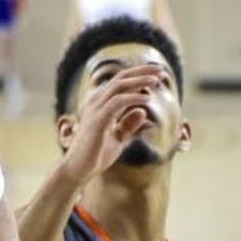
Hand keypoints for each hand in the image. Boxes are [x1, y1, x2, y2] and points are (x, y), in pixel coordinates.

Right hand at [60, 65, 163, 184]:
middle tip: (161, 71)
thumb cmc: (96, 154)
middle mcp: (96, 100)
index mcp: (101, 102)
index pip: (121, 81)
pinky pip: (117, 102)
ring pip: (119, 85)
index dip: (139, 75)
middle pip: (121, 77)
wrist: (79, 170)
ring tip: (157, 80)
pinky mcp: (97, 119)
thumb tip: (143, 111)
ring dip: (140, 80)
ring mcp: (95, 108)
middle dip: (142, 71)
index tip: (158, 74)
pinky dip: (133, 98)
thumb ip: (128, 124)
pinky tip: (147, 99)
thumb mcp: (118, 138)